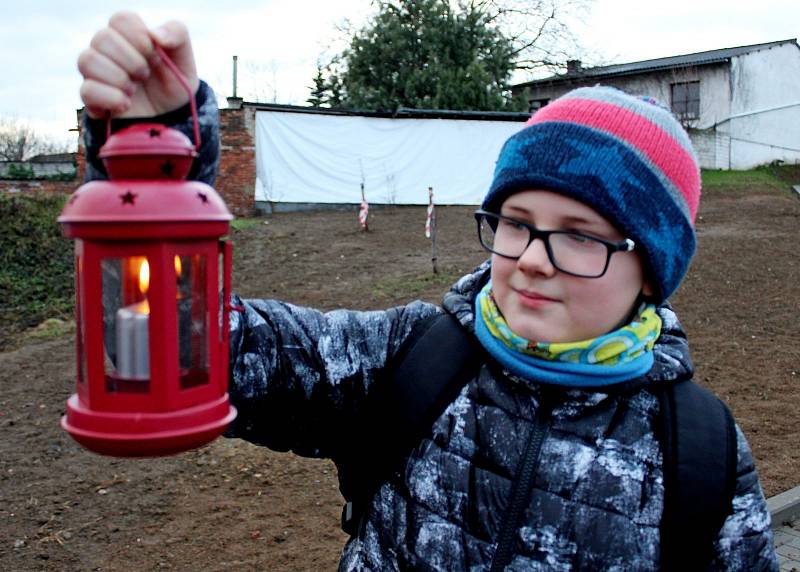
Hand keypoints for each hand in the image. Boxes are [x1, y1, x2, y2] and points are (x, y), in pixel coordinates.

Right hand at [78, 11, 198, 118]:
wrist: (172, 117)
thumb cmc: (174, 82)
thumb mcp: (183, 57)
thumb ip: (177, 33)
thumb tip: (155, 35)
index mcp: (126, 35)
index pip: (120, 19)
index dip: (139, 38)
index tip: (155, 55)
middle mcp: (105, 50)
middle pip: (101, 38)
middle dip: (132, 60)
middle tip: (145, 75)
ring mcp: (95, 73)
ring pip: (87, 60)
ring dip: (118, 77)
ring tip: (134, 90)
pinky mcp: (91, 99)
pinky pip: (86, 91)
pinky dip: (111, 98)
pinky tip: (126, 104)